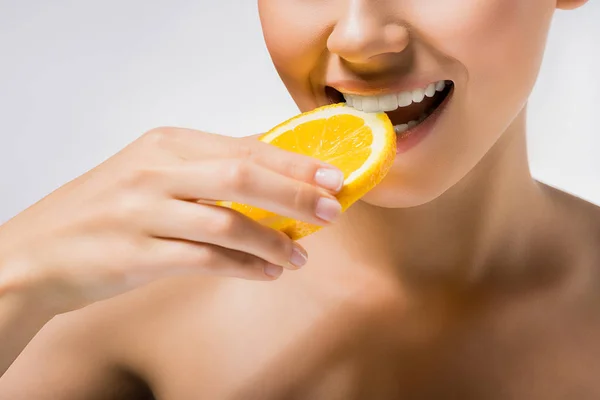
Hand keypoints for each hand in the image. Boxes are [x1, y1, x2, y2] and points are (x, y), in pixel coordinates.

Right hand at [0, 127, 343, 311]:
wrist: (37, 253)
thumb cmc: (104, 211)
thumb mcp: (153, 173)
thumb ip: (208, 169)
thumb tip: (271, 167)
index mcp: (167, 144)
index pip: (245, 146)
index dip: (294, 163)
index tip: (333, 176)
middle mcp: (156, 171)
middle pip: (242, 175)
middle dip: (295, 194)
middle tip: (332, 210)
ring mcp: (144, 212)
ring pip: (227, 221)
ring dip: (273, 241)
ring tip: (300, 257)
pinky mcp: (136, 255)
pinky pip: (205, 259)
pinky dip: (244, 266)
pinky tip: (267, 273)